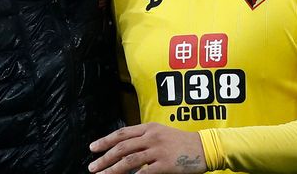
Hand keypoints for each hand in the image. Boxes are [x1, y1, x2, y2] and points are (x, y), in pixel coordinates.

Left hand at [88, 123, 206, 173]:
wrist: (204, 147)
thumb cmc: (182, 141)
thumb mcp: (162, 132)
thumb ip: (144, 137)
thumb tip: (124, 145)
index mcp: (149, 127)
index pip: (122, 134)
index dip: (105, 141)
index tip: (93, 148)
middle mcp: (151, 137)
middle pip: (121, 147)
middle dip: (104, 158)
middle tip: (92, 167)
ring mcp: (158, 150)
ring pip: (128, 161)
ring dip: (112, 170)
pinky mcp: (165, 164)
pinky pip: (143, 173)